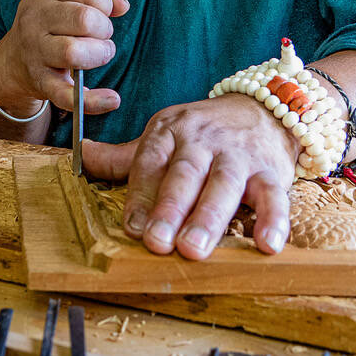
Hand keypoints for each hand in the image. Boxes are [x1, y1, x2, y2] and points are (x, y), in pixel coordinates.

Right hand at [0, 0, 128, 116]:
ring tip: (101, 53)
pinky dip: (93, 101)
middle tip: (102, 35)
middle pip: (84, 19)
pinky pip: (67, 95)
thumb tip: (122, 4)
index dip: (105, 0)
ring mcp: (36, 52)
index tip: (103, 11)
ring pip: (73, 52)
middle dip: (104, 29)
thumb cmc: (49, 24)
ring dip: (99, 54)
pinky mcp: (41, 82)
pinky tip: (112, 99)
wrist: (14, 61)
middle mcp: (35, 19)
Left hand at [80, 94, 298, 257]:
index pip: (150, 162)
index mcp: (170, 131)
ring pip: (224, 185)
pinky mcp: (272, 171)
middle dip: (170, 209)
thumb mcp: (164, 135)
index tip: (131, 227)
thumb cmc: (205, 131)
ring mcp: (239, 155)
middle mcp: (203, 141)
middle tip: (158, 242)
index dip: (140, 195)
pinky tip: (267, 244)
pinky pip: (275, 195)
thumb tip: (81, 155)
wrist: (265, 106)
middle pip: (184, 175)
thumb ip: (125, 156)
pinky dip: (274, 220)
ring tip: (195, 248)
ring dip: (209, 218)